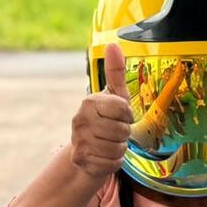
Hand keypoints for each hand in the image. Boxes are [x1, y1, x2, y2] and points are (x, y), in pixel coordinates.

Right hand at [68, 44, 132, 181]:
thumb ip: (115, 72)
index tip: (121, 116)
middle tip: (115, 132)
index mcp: (89, 102)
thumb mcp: (114, 95)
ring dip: (120, 148)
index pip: (124, 109)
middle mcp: (79, 120)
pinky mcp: (80, 160)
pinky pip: (112, 163)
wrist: (88, 150)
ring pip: (118, 148)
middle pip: (122, 130)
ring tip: (110, 143)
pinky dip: (114, 162)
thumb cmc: (107, 119)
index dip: (128, 115)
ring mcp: (78, 140)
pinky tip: (104, 156)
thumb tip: (113, 44)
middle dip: (124, 134)